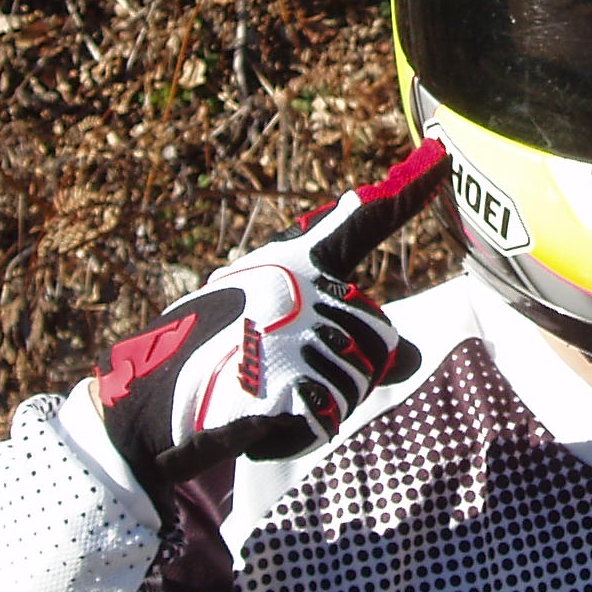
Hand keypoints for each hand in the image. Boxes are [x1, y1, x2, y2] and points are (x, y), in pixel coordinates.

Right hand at [95, 139, 448, 495]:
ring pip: (358, 381)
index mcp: (294, 261)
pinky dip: (294, 432)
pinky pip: (327, 417)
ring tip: (265, 392)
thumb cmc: (221, 358)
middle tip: (276, 370)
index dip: (407, 192)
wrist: (150, 403)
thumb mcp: (280, 327)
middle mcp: (297, 286)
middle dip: (345, 366)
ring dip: (320, 401)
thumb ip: (347, 331)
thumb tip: (413, 356)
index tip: (441, 158)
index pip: (362, 221)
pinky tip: (257, 419)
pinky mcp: (285, 381)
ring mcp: (292, 331)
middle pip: (377, 336)